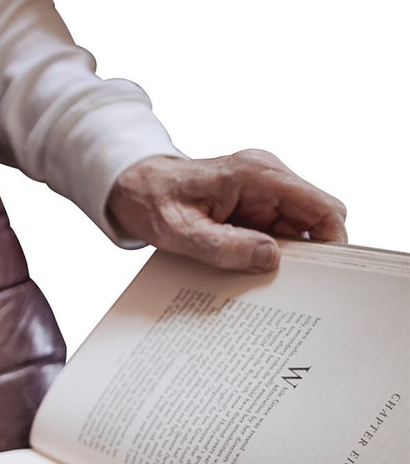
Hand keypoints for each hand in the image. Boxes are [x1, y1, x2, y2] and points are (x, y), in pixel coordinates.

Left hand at [106, 150, 347, 271]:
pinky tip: (249, 273)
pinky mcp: (253, 205)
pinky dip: (267, 254)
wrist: (130, 186)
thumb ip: (223, 246)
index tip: (325, 275)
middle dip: (307, 256)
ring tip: (263, 284)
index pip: (322, 207)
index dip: (332, 241)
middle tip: (290, 288)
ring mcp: (262, 192)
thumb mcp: (178, 230)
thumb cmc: (150, 199)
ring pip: (296, 231)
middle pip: (314, 222)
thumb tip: (270, 259)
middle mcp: (268, 178)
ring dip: (283, 258)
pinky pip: (275, 232)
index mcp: (258, 174)